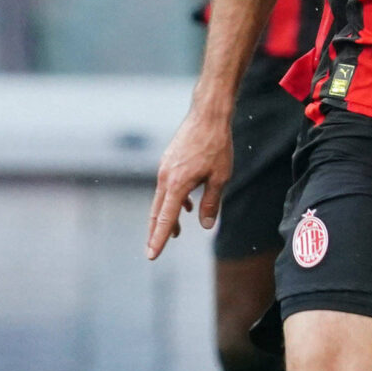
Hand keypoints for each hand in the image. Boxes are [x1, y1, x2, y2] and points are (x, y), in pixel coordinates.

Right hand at [145, 106, 234, 257]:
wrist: (207, 114)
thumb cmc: (216, 145)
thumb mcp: (220, 177)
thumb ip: (211, 203)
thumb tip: (205, 225)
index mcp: (176, 184)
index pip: (165, 219)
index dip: (158, 239)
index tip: (151, 255)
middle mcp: (165, 177)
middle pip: (157, 212)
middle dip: (156, 232)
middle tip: (152, 250)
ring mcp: (165, 168)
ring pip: (162, 199)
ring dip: (167, 216)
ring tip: (175, 233)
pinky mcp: (169, 161)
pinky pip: (167, 186)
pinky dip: (174, 199)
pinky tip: (187, 205)